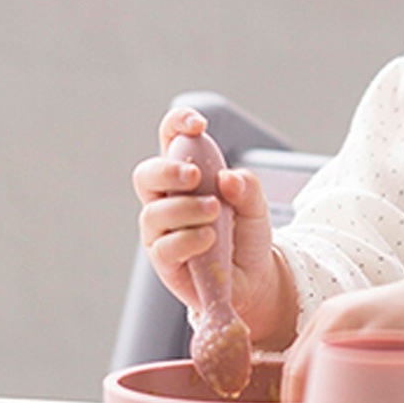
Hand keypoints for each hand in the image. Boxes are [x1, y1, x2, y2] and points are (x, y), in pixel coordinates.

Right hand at [132, 107, 296, 347]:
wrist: (254, 279)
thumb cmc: (246, 235)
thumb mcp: (258, 206)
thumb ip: (247, 187)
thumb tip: (226, 178)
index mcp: (186, 175)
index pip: (170, 138)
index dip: (177, 123)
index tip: (198, 125)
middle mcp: (166, 200)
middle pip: (145, 174)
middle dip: (167, 170)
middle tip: (195, 176)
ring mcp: (161, 232)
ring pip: (152, 212)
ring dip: (185, 209)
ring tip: (214, 212)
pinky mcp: (164, 261)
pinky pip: (164, 247)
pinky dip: (188, 239)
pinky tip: (209, 239)